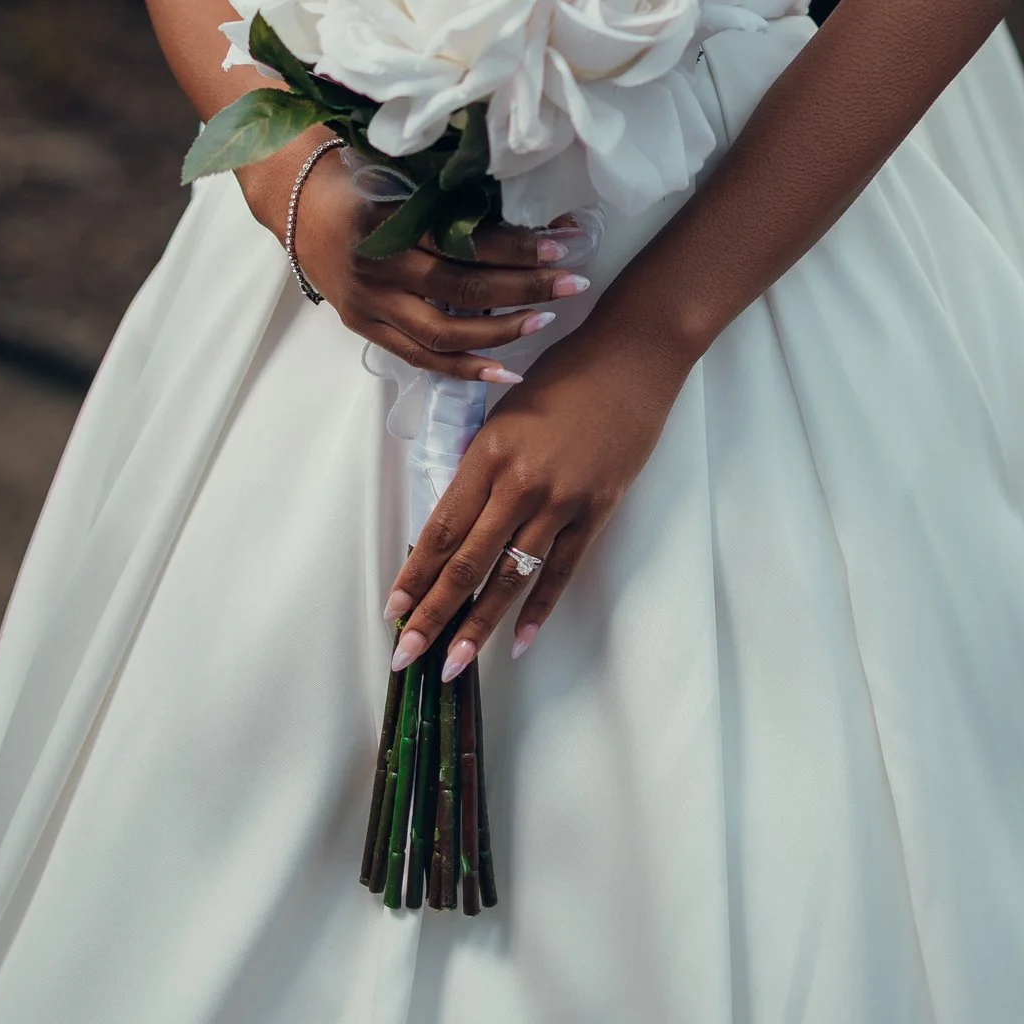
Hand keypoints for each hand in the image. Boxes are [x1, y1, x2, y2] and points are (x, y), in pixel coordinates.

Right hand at [262, 139, 592, 383]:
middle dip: (524, 288)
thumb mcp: (402, 174)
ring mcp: (369, 304)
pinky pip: (419, 357)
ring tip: (544, 320)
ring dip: (501, 331)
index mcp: (389, 220)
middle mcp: (378, 267)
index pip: (464, 241)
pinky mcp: (365, 327)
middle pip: (462, 288)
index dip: (517, 246)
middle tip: (572, 283)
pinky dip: (463, 369)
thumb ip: (452, 197)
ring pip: (443, 332)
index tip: (564, 243)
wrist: (296, 204)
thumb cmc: (359, 177)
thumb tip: (529, 209)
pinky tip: (504, 372)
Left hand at [384, 317, 689, 676]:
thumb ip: (483, 464)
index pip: (442, 526)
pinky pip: (561, 571)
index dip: (416, 572)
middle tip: (406, 656)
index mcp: (489, 450)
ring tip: (453, 664)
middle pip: (467, 561)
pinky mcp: (596, 511)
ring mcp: (561, 501)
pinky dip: (539, 609)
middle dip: (433, 613)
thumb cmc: (564, 375)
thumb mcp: (507, 410)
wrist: (630, 358)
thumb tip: (458, 519)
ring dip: (479, 625)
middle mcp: (520, 482)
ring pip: (510, 576)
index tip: (393, 607)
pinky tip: (519, 642)